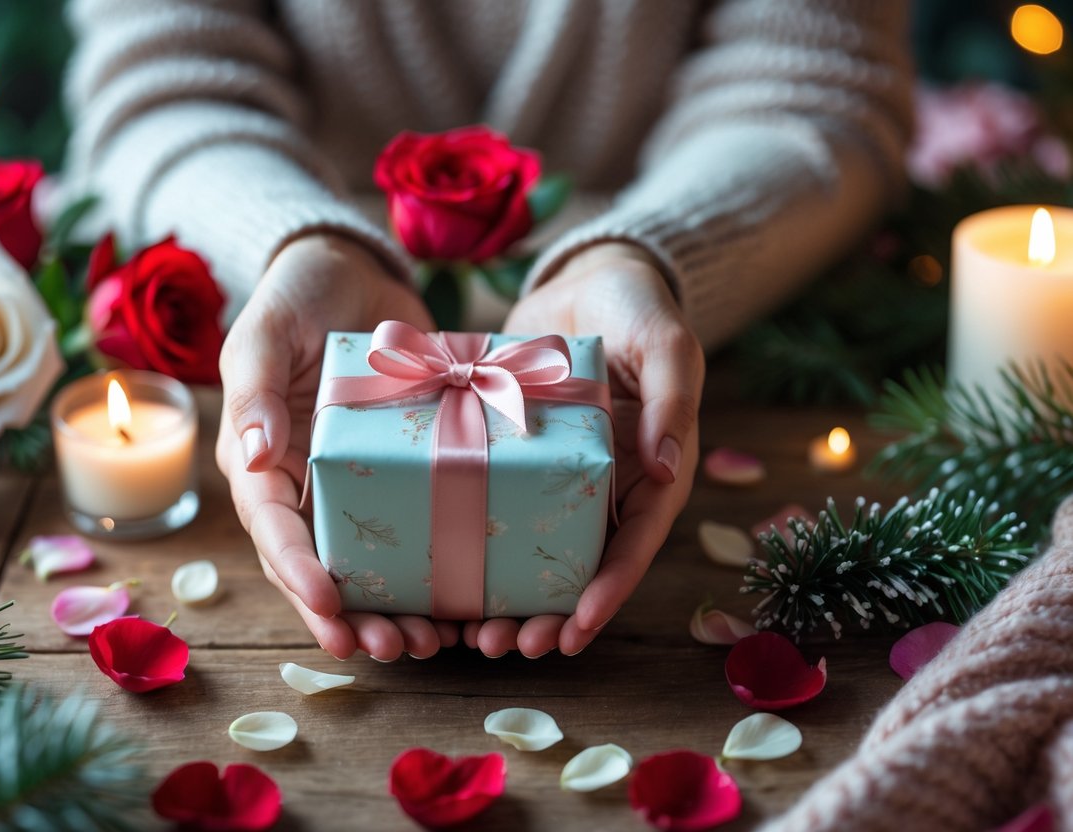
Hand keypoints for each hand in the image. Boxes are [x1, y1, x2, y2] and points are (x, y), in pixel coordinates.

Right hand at [215, 234, 456, 659]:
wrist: (354, 270)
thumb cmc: (299, 293)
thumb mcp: (267, 329)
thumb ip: (255, 388)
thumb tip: (252, 455)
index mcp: (259, 456)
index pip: (272, 528)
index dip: (297, 574)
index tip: (329, 610)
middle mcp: (301, 482)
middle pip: (317, 565)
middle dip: (347, 615)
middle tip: (388, 648)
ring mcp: (349, 482)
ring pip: (362, 563)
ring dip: (387, 609)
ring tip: (425, 644)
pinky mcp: (395, 473)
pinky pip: (407, 530)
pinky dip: (426, 571)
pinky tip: (457, 603)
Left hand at [473, 242, 703, 657]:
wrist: (584, 278)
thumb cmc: (638, 306)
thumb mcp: (666, 342)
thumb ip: (671, 398)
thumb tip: (668, 468)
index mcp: (649, 471)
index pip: (632, 545)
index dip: (607, 593)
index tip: (574, 632)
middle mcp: (603, 485)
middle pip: (578, 565)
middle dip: (546, 614)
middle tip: (506, 646)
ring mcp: (554, 474)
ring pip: (533, 550)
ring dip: (505, 596)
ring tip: (469, 634)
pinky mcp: (512, 455)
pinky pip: (494, 506)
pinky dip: (474, 545)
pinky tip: (439, 577)